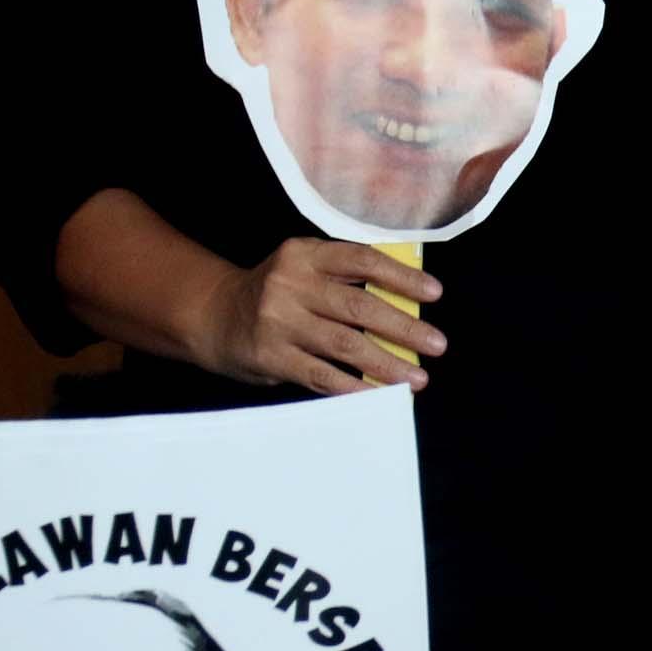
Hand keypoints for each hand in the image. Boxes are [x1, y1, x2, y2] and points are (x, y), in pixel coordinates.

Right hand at [199, 238, 446, 396]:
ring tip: (418, 378)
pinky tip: (381, 395)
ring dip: (388, 364)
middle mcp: (289, 284)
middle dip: (405, 328)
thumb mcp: (303, 271)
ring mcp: (278, 322)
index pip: (362, 260)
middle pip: (359, 307)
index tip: (435, 293)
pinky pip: (323, 375)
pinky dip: (356, 388)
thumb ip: (345, 280)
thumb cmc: (277, 295)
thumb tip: (409, 304)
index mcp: (304, 254)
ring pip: (346, 345)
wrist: (214, 316)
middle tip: (438, 345)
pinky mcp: (271, 356)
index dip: (402, 277)